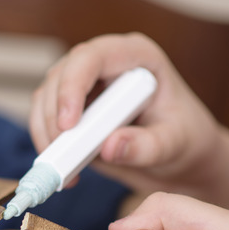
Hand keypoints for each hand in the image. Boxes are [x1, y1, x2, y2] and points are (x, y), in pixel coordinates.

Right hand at [29, 34, 227, 192]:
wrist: (176, 155)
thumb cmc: (184, 139)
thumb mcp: (174, 145)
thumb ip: (145, 146)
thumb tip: (110, 146)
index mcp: (136, 56)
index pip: (92, 57)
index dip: (72, 86)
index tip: (70, 125)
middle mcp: (105, 63)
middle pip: (60, 76)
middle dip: (54, 117)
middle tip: (63, 156)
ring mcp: (84, 83)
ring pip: (45, 98)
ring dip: (46, 134)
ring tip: (65, 170)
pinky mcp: (71, 108)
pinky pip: (45, 120)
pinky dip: (47, 146)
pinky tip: (67, 173)